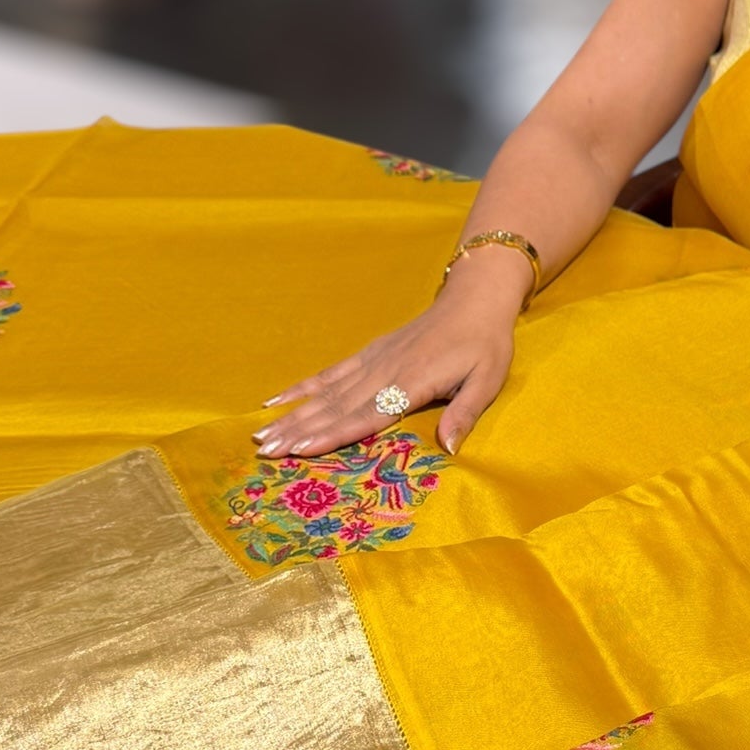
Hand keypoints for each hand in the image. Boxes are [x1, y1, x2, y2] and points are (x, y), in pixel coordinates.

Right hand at [256, 275, 518, 458]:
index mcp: (412, 382)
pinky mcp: (369, 353)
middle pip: (335, 407)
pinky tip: (277, 400)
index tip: (302, 449)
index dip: (334, 433)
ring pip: (326, 392)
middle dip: (299, 430)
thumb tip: (448, 448)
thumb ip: (464, 414)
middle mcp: (385, 372)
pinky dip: (303, 387)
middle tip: (264, 449)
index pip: (367, 414)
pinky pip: (330, 373)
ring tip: (262, 434)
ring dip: (293, 415)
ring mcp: (372, 361)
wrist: (474, 299)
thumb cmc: (485, 344)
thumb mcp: (487, 380)